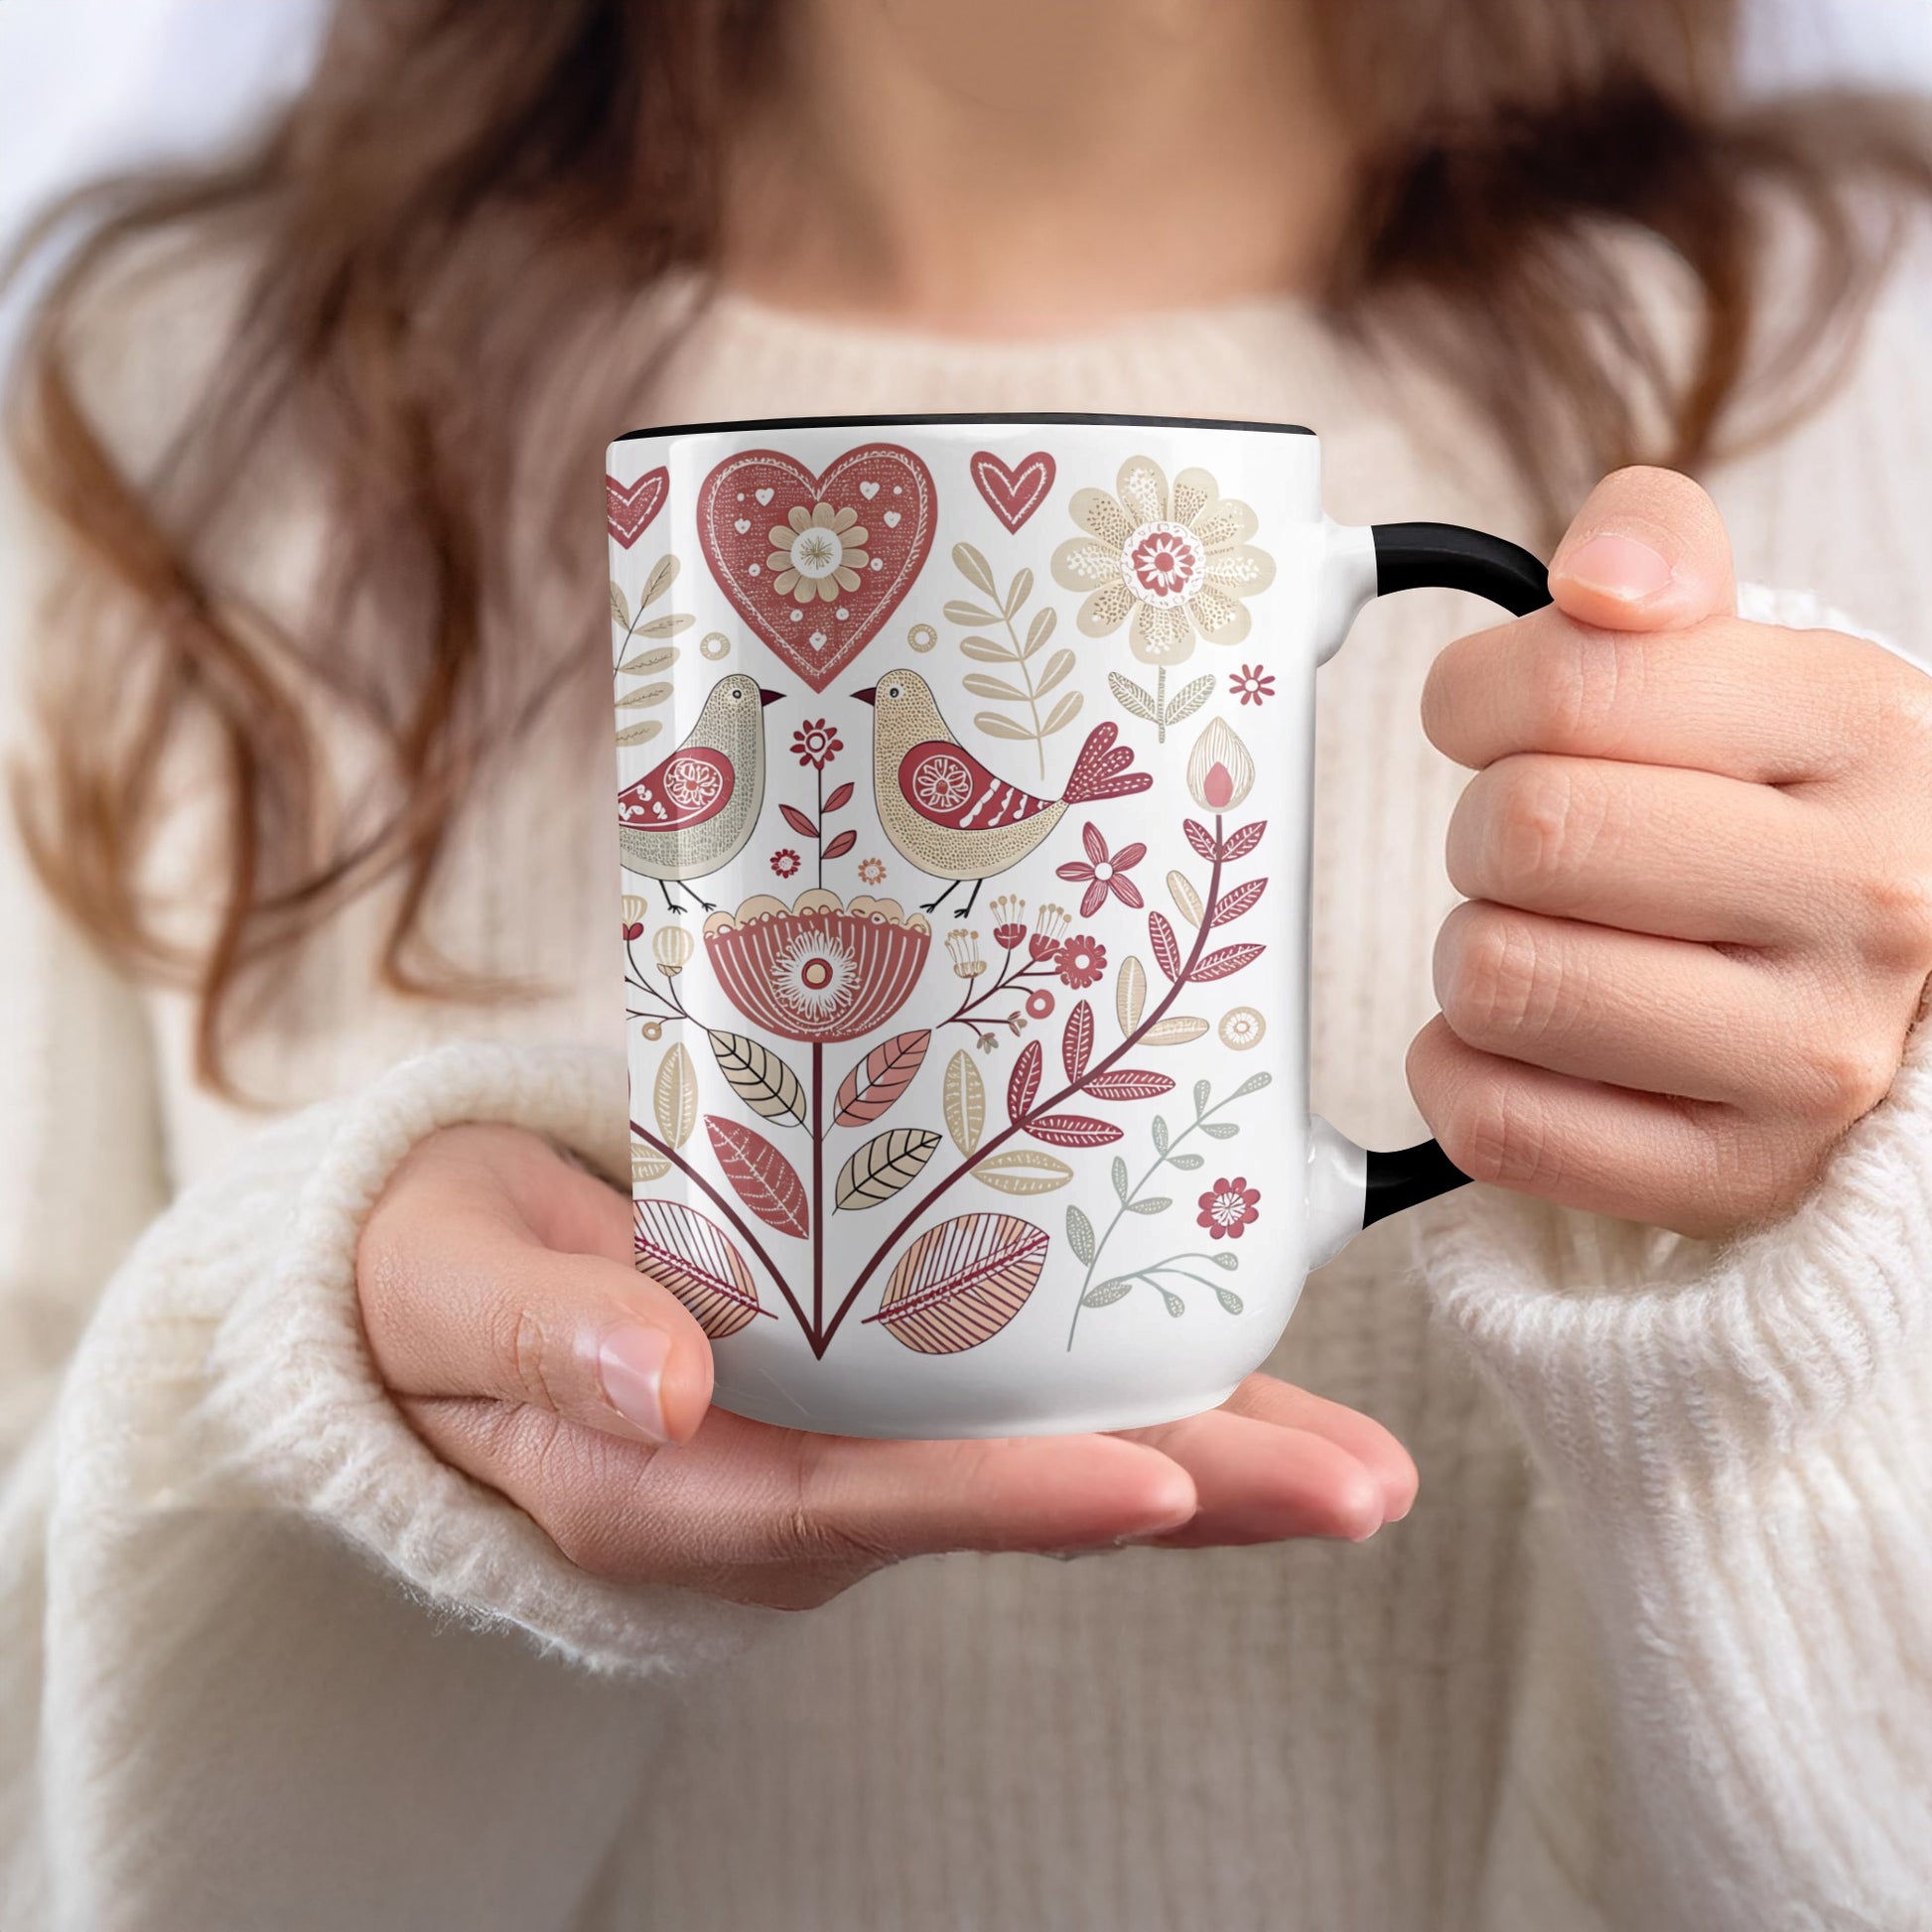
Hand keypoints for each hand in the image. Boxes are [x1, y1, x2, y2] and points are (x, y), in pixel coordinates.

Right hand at [356, 1125, 1416, 1608]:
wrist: (445, 1285)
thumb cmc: (438, 1278)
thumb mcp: (449, 1289)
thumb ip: (540, 1335)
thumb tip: (656, 1382)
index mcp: (676, 1484)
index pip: (861, 1503)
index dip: (1008, 1498)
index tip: (1153, 1486)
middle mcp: (787, 1486)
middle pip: (1001, 1498)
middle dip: (1185, 1498)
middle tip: (1358, 1489)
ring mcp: (841, 1443)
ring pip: (1038, 1457)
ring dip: (1202, 1455)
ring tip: (1360, 1460)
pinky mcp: (870, 1388)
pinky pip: (1015, 1399)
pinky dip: (1135, 1387)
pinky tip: (1243, 1364)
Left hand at [1413, 467, 1931, 1239]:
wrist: (1894, 983)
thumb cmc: (1779, 807)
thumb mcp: (1749, 654)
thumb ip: (1657, 553)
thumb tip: (1597, 581)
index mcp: (1865, 728)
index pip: (1568, 686)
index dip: (1474, 698)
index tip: (1493, 721)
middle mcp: (1869, 898)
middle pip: (1521, 835)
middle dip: (1481, 829)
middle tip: (1531, 846)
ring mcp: (1811, 1059)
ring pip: (1497, 980)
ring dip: (1473, 952)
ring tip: (1545, 939)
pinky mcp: (1735, 1178)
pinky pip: (1496, 1123)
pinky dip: (1461, 1073)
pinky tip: (1523, 1041)